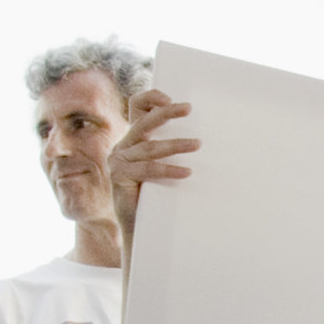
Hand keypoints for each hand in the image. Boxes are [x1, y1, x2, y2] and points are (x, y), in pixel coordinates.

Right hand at [107, 88, 199, 247]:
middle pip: (144, 122)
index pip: (137, 108)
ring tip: (197, 144)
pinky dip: (168, 170)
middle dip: (167, 112)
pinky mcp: (119, 177)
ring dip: (176, 144)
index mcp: (133, 138)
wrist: (139, 225)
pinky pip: (147, 170)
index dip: (151, 99)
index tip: (171, 98)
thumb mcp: (164, 166)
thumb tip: (205, 136)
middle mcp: (123, 146)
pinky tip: (186, 172)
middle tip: (189, 108)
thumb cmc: (156, 195)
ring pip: (150, 147)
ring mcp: (118, 161)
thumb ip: (172, 150)